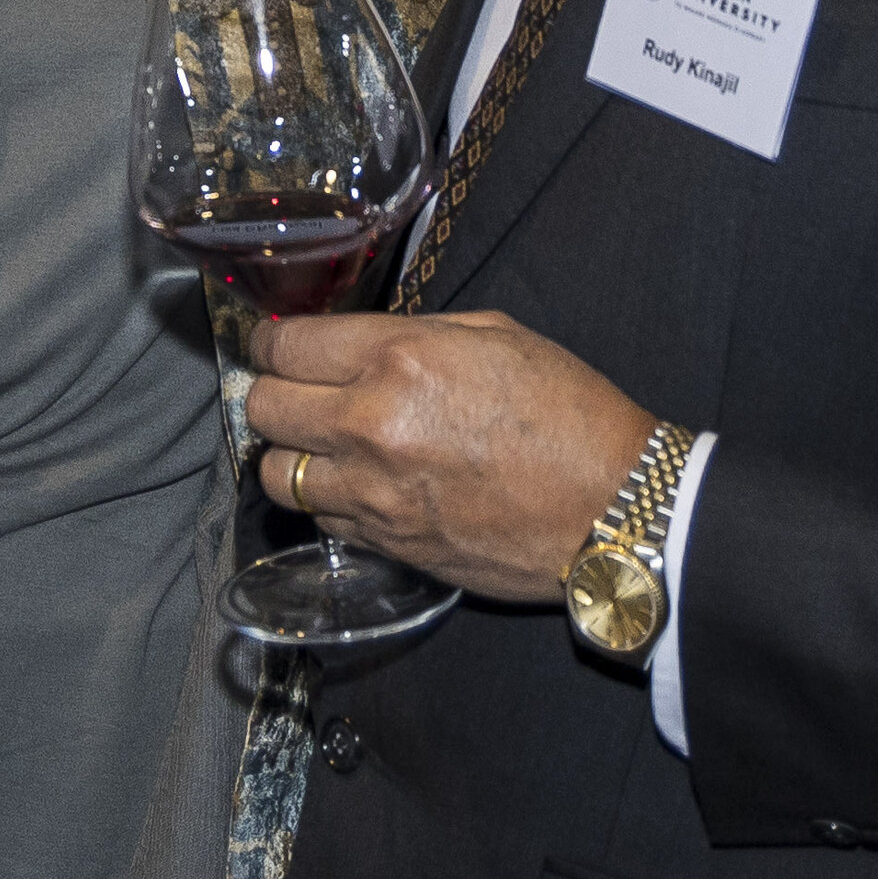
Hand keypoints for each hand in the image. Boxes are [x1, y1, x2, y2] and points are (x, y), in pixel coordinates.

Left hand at [244, 309, 658, 601]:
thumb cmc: (568, 413)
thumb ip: (412, 333)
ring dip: (291, 454)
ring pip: (275, 475)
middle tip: (298, 392)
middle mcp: (371, 426)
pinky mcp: (387, 545)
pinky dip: (327, 501)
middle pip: (263, 408)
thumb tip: (356, 342)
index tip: (279, 347)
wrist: (614, 508)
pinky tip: (360, 486)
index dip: (272, 344)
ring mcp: (374, 494)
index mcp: (399, 359)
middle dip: (273, 393)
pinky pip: (320, 520)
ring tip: (321, 445)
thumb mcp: (494, 335)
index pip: (285, 347)